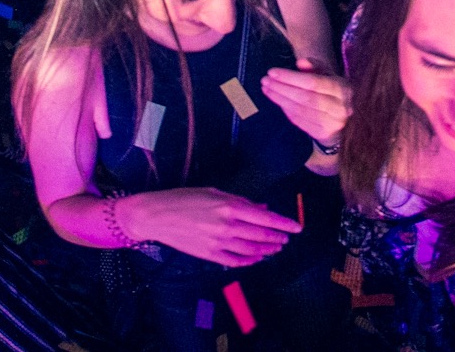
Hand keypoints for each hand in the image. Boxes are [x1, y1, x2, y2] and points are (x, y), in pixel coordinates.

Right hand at [124, 187, 301, 265]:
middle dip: (278, 238)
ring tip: (276, 248)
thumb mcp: (214, 192)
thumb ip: (241, 202)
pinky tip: (256, 258)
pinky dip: (249, 261)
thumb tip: (262, 209)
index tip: (297, 227)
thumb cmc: (184, 198)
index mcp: (230, 206)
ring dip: (267, 250)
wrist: (156, 215)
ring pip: (251, 251)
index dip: (284, 224)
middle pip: (261, 236)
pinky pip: (235, 261)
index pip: (266, 218)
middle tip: (287, 239)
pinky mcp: (209, 255)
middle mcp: (227, 226)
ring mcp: (219, 242)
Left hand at [259, 57, 350, 149]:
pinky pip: (299, 121)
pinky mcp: (322, 134)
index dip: (291, 77)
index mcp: (342, 89)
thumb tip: (300, 62)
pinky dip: (286, 110)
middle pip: (305, 97)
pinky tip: (277, 100)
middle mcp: (339, 107)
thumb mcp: (330, 76)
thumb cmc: (334, 92)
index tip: (272, 72)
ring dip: (280, 99)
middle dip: (282, 88)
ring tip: (267, 89)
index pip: (313, 82)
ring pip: (300, 110)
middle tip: (265, 81)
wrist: (347, 121)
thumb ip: (316, 66)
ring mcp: (331, 123)